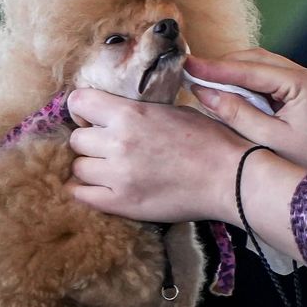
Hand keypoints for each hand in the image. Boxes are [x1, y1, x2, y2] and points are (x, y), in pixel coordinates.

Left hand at [64, 88, 252, 222]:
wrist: (230, 177)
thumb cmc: (208, 140)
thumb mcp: (172, 110)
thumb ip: (137, 111)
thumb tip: (114, 111)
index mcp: (130, 115)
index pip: (78, 102)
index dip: (82, 108)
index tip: (92, 116)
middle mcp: (118, 143)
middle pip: (76, 139)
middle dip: (90, 140)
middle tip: (107, 146)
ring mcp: (118, 176)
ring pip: (78, 168)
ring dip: (91, 166)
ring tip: (110, 168)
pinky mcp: (122, 204)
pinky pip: (82, 196)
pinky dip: (86, 190)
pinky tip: (100, 187)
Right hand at [183, 49, 306, 168]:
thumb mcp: (269, 141)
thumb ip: (236, 114)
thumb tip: (205, 93)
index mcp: (304, 84)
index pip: (250, 69)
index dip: (215, 68)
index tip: (188, 65)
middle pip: (257, 61)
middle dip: (225, 67)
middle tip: (193, 75)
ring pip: (265, 68)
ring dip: (237, 75)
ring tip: (208, 85)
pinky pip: (274, 81)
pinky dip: (252, 86)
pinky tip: (234, 96)